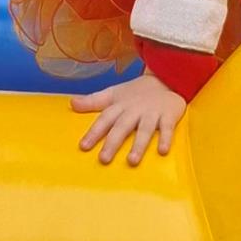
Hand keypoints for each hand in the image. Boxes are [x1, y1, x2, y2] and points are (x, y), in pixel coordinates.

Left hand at [70, 72, 185, 165]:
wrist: (165, 78)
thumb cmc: (135, 92)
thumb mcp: (113, 94)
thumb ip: (93, 101)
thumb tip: (72, 103)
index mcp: (120, 105)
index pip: (104, 119)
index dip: (94, 132)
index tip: (83, 146)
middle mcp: (134, 110)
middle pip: (122, 126)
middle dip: (112, 142)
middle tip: (103, 159)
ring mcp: (152, 112)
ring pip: (145, 129)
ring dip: (138, 144)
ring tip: (132, 161)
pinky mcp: (168, 115)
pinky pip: (168, 128)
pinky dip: (166, 138)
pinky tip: (163, 151)